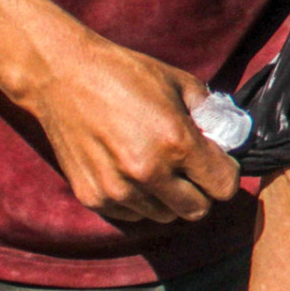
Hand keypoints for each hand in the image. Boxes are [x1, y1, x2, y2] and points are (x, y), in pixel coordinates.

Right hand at [6, 21, 239, 224]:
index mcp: (176, 143)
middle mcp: (148, 173)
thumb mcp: (179, 83)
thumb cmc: (125, 74)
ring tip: (159, 167)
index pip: (223, 186)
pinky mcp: (93, 197)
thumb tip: (228, 138)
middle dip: (201, 191)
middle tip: (191, 169)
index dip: (225, 173)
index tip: (217, 161)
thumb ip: (210, 114)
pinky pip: (132, 214)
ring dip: (169, 198)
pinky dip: (139, 200)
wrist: (61, 76)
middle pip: (197, 210)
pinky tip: (131, 171)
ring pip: (165, 216)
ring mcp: (118, 189)